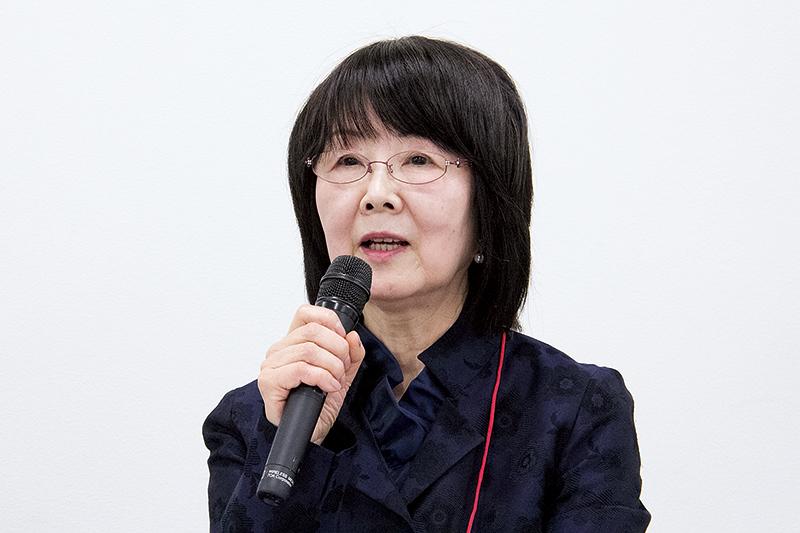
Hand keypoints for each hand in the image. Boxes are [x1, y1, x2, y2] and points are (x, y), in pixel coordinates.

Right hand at [258, 304, 364, 444]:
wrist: (312, 434)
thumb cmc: (320, 404)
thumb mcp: (343, 374)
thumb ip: (351, 354)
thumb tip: (352, 336)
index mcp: (293, 343)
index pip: (305, 313)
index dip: (329, 320)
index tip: (343, 338)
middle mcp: (279, 351)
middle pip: (312, 331)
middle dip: (337, 349)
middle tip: (343, 368)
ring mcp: (271, 366)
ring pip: (309, 350)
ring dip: (332, 367)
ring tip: (336, 381)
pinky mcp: (269, 383)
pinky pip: (301, 369)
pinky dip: (322, 377)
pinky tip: (328, 387)